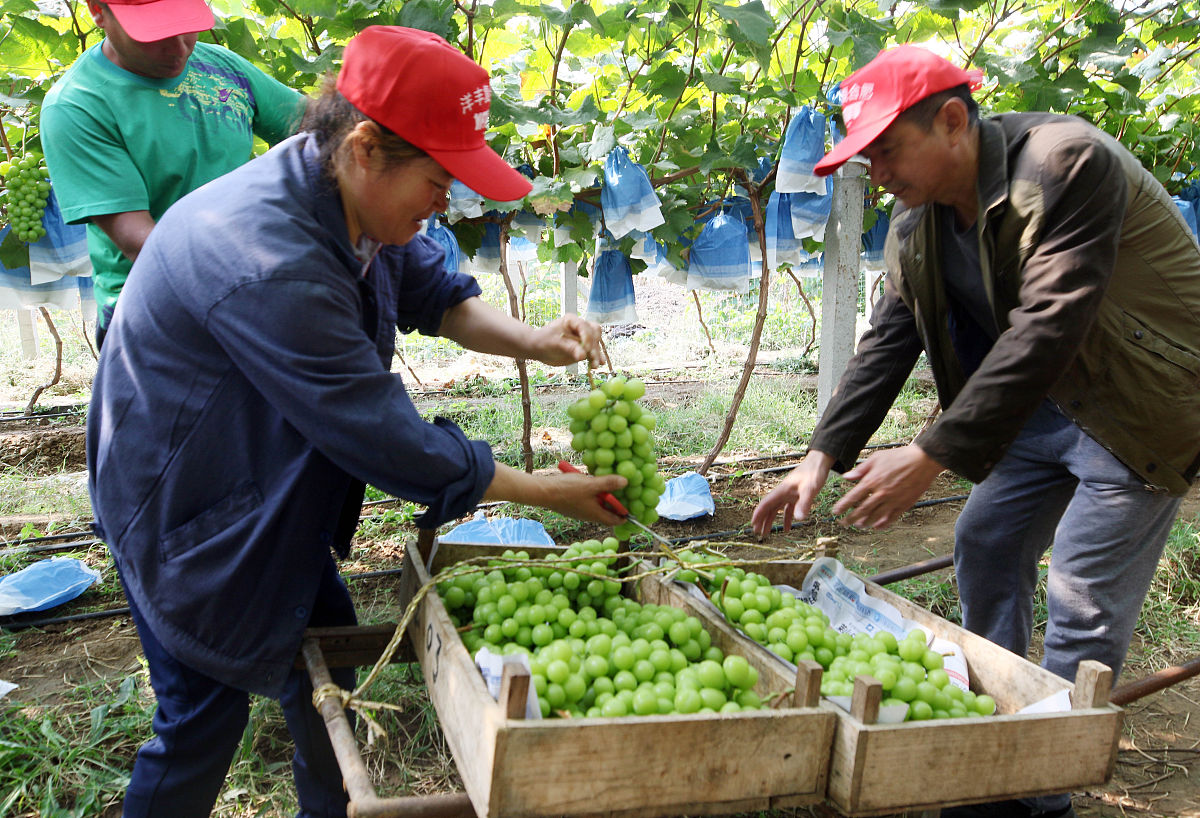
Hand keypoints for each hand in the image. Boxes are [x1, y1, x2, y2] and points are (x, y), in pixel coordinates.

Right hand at [484, 462, 626, 525]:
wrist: (542, 492)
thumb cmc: (567, 490)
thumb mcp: (591, 484)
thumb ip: (608, 483)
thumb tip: (626, 482)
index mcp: (596, 514)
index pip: (616, 520)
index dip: (626, 516)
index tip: (634, 509)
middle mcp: (588, 516)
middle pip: (606, 513)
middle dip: (615, 504)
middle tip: (623, 493)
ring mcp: (579, 511)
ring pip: (596, 506)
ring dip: (602, 498)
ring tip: (607, 485)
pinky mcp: (571, 505)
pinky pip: (587, 502)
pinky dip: (592, 495)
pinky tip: (590, 483)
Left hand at [528, 314, 605, 367]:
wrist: (539, 349)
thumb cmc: (544, 341)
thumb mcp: (555, 343)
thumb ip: (569, 348)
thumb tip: (582, 356)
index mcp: (572, 320)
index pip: (584, 326)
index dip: (587, 337)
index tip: (586, 349)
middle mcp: (580, 327)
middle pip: (594, 334)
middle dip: (594, 346)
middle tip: (592, 358)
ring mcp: (583, 338)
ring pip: (596, 343)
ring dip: (597, 354)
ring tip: (596, 365)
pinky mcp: (584, 348)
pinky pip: (593, 352)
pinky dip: (596, 358)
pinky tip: (599, 364)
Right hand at [750, 451, 834, 538]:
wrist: (819, 463)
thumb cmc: (813, 473)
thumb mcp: (810, 488)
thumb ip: (804, 503)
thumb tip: (799, 519)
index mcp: (782, 490)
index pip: (766, 503)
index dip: (758, 514)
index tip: (753, 524)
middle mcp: (783, 493)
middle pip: (769, 508)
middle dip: (762, 520)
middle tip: (758, 532)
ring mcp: (789, 495)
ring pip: (777, 509)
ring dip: (772, 520)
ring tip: (768, 533)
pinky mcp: (796, 496)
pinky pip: (788, 509)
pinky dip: (787, 519)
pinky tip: (788, 528)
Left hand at [833, 444, 943, 528]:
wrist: (923, 460)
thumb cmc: (899, 456)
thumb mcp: (876, 458)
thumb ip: (860, 469)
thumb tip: (846, 477)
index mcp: (872, 480)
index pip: (853, 497)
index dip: (843, 506)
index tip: (836, 512)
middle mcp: (881, 493)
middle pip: (862, 510)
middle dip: (851, 518)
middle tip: (843, 523)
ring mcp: (893, 500)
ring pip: (876, 516)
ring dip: (865, 523)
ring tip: (858, 525)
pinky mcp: (904, 504)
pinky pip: (892, 518)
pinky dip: (883, 524)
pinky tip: (876, 526)